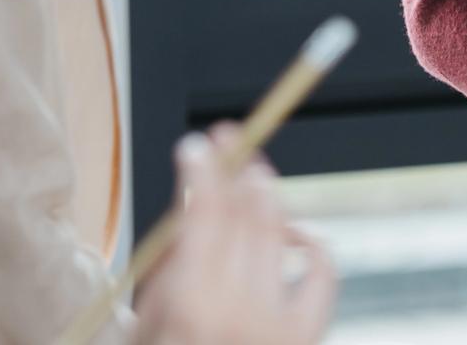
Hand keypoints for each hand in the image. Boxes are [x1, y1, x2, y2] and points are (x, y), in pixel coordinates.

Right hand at [134, 124, 336, 344]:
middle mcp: (237, 314)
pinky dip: (311, 244)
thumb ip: (168, 265)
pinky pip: (321, 274)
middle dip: (236, 168)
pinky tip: (292, 232)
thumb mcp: (144, 321)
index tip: (198, 146)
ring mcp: (277, 328)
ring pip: (279, 233)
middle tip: (230, 142)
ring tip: (255, 175)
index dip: (204, 168)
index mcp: (190, 306)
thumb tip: (194, 198)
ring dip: (268, 194)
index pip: (205, 211)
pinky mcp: (304, 339)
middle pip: (244, 213)